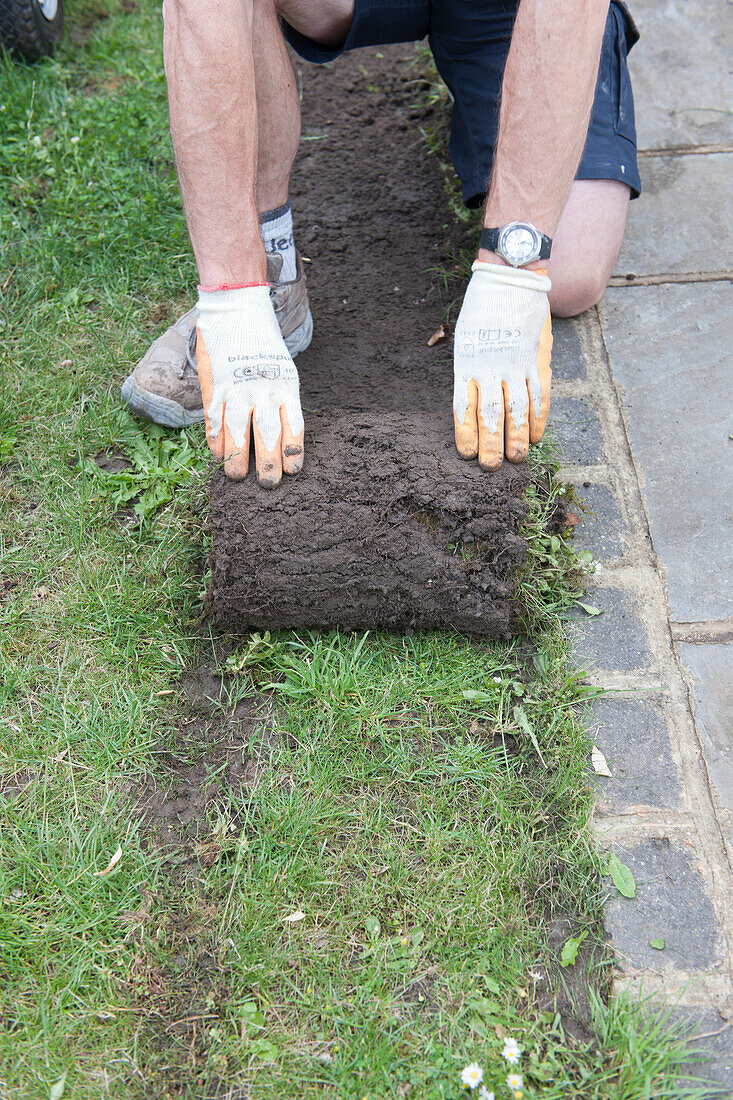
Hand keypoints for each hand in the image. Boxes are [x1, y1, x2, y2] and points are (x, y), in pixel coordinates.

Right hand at [195, 285, 303, 486]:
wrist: (238, 307)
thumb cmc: (263, 344)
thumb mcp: (283, 368)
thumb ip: (280, 398)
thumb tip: (280, 436)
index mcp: (286, 385)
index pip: (294, 425)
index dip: (293, 450)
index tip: (293, 470)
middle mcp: (264, 389)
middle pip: (268, 433)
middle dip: (269, 462)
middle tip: (269, 484)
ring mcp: (238, 387)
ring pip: (238, 430)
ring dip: (237, 457)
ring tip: (237, 476)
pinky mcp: (216, 384)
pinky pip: (215, 418)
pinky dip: (215, 439)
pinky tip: (217, 455)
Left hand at [453, 261, 552, 469]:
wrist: (511, 276)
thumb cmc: (484, 308)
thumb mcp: (466, 337)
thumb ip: (470, 368)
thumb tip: (471, 398)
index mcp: (467, 362)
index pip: (464, 406)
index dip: (465, 433)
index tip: (467, 454)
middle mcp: (490, 366)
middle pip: (490, 413)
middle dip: (491, 444)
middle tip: (491, 468)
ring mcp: (516, 363)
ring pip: (517, 409)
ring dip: (516, 438)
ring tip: (516, 459)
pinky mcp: (537, 358)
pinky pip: (539, 394)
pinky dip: (538, 418)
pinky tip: (535, 436)